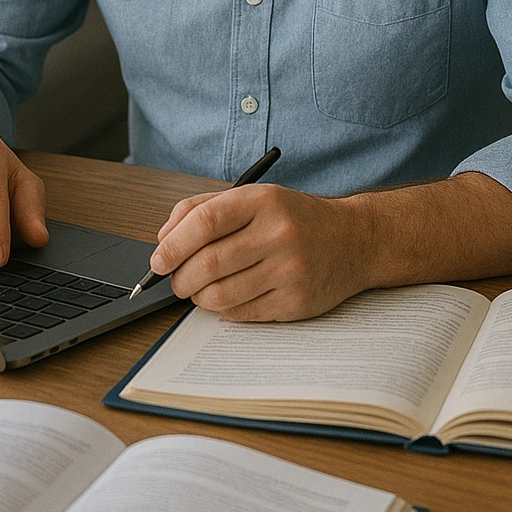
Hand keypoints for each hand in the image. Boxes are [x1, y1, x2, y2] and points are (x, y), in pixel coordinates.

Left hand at [149, 184, 363, 321]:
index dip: (173, 245)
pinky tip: (228, 297)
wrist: (353, 241)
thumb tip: (163, 238)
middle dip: (179, 278)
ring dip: (198, 298)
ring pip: (220, 295)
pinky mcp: (296, 302)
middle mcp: (278, 233)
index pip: (204, 221)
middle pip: (207, 263)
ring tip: (199, 290)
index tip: (158, 260)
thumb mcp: (254, 197)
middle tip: (175, 280)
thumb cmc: (294, 218)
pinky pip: (241, 314)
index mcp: (263, 201)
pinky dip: (223, 309)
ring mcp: (289, 270)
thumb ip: (204, 208)